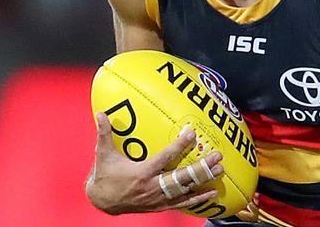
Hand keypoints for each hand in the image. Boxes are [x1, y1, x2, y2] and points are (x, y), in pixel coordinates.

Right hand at [85, 112, 223, 214]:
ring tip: (219, 171)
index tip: (192, 134)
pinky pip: (182, 203)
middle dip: (200, 168)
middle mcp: (152, 188)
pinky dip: (197, 199)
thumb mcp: (103, 154)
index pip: (164, 158)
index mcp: (141, 174)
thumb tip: (100, 113)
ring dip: (203, 181)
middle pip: (181, 178)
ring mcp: (158, 199)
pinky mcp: (160, 206)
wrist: (102, 202)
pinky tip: (212, 192)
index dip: (178, 146)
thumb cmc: (104, 176)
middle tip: (216, 157)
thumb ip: (104, 133)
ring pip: (185, 191)